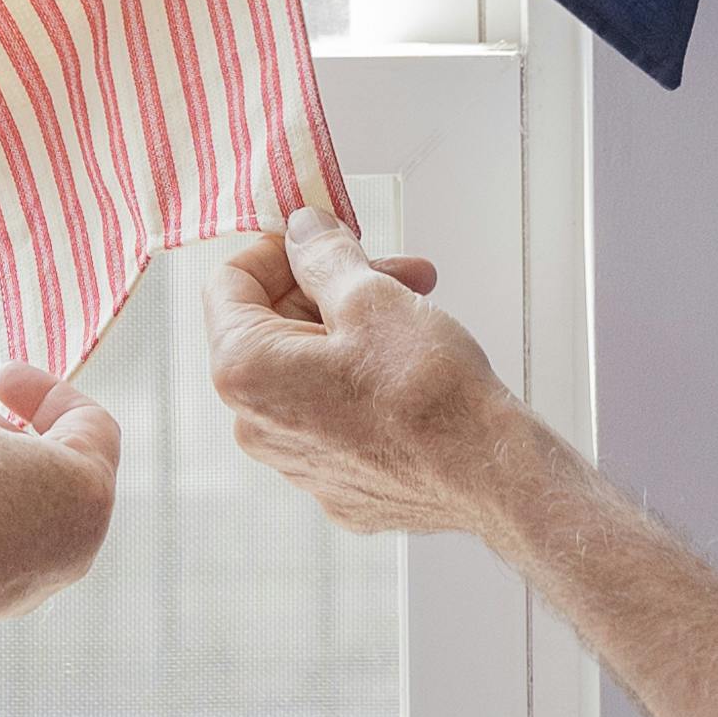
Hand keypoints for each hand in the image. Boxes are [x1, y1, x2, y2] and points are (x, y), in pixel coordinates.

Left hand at [204, 207, 537, 539]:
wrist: (488, 477)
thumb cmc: (428, 394)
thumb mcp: (371, 296)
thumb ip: (323, 255)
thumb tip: (303, 232)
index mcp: (245, 370)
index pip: (228, 284)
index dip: (276, 250)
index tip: (318, 238)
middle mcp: (255, 425)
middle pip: (273, 328)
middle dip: (329, 289)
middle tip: (391, 269)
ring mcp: (296, 461)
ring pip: (308, 371)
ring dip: (354, 330)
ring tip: (416, 307)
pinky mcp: (338, 484)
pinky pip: (333, 414)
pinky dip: (363, 381)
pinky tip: (413, 365)